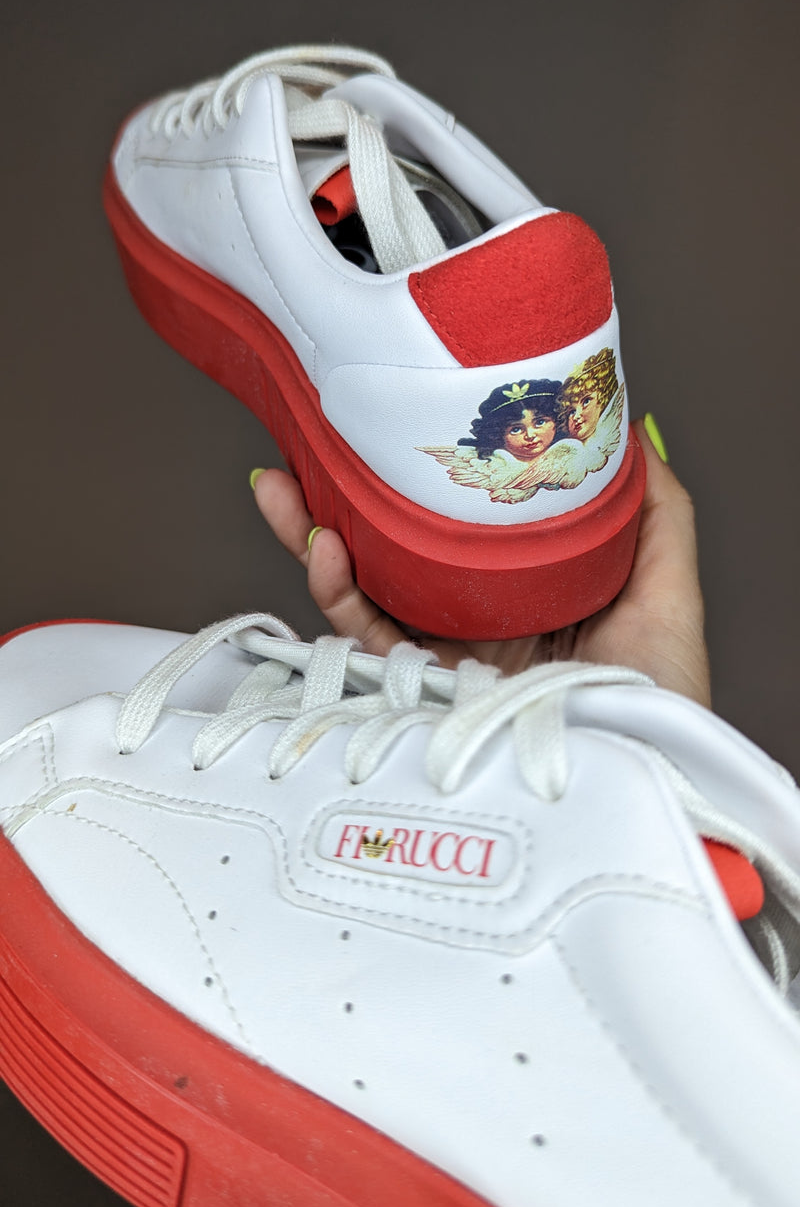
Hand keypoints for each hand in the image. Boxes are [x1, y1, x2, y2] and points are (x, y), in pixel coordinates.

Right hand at [252, 419, 710, 706]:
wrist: (652, 777)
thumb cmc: (666, 694)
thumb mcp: (669, 586)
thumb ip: (654, 511)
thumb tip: (628, 429)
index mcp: (523, 589)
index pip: (451, 525)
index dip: (411, 481)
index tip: (384, 430)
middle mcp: (476, 620)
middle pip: (391, 552)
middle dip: (335, 502)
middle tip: (297, 452)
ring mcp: (447, 658)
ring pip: (363, 592)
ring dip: (313, 539)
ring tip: (284, 492)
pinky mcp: (428, 697)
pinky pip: (368, 643)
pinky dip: (339, 595)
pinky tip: (326, 549)